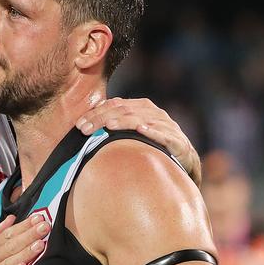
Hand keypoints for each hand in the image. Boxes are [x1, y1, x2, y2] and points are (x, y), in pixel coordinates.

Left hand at [75, 95, 201, 186]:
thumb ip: (115, 128)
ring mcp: (166, 125)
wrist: (184, 159)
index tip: (78, 125)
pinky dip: (153, 131)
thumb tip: (86, 129)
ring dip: (124, 122)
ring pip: (142, 119)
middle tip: (85, 129)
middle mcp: (154, 113)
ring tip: (108, 125)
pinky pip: (164, 134)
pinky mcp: (177, 140)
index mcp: (142, 108)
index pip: (114, 105)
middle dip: (102, 119)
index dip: (95, 114)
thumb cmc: (152, 146)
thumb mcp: (133, 134)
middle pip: (124, 110)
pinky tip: (142, 130)